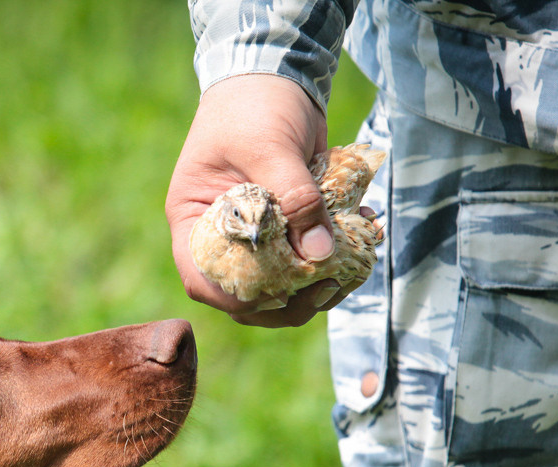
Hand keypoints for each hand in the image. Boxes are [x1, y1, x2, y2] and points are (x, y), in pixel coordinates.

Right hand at [165, 74, 349, 327]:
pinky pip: (309, 258)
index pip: (203, 279)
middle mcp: (223, 236)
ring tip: (352, 264)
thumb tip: (322, 257)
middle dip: (287, 301)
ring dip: (318, 284)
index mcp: (194, 221)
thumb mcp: (271, 149)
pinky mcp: (290, 227)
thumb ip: (296, 200)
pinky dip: (337, 257)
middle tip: (328, 287)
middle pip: (247, 293)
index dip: (235, 298)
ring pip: (282, 284)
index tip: (278, 294)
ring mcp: (257, 235)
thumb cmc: (253, 106)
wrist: (277, 74)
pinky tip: (363, 234)